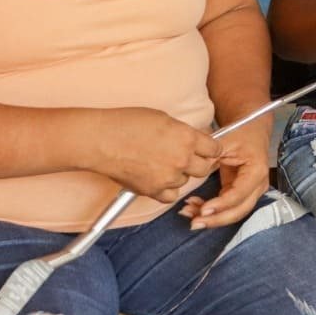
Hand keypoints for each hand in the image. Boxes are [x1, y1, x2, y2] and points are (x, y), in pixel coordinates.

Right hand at [84, 108, 219, 203]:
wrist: (101, 140)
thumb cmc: (127, 124)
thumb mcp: (164, 118)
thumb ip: (182, 132)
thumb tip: (193, 139)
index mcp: (187, 138)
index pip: (214, 149)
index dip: (211, 149)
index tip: (208, 150)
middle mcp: (182, 159)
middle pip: (204, 168)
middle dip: (198, 163)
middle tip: (187, 158)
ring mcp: (168, 177)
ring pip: (185, 181)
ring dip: (179, 175)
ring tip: (161, 163)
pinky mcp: (153, 190)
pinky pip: (170, 196)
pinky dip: (166, 189)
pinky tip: (157, 178)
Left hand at [180, 125, 270, 228]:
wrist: (251, 129)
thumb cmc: (240, 132)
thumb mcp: (225, 140)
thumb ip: (210, 155)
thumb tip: (194, 171)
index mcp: (256, 171)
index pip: (239, 194)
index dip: (221, 205)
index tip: (202, 210)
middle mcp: (258, 185)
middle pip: (239, 210)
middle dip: (216, 219)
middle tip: (194, 222)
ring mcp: (251, 191)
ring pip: (233, 213)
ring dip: (212, 218)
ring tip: (188, 213)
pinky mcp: (241, 193)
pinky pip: (227, 207)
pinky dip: (211, 210)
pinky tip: (194, 206)